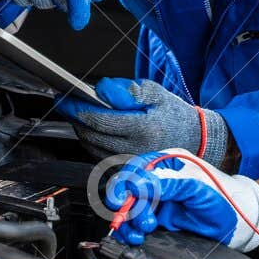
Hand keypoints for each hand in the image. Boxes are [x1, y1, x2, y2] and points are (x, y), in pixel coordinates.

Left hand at [60, 79, 228, 165]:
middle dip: (74, 118)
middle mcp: (134, 149)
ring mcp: (129, 162)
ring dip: (81, 129)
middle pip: (90, 134)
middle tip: (66, 103)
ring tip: (79, 113)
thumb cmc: (174, 115)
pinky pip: (98, 155)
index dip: (77, 108)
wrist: (194, 140)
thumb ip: (126, 90)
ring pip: (91, 146)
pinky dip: (91, 140)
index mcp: (143, 128)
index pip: (99, 120)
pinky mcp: (126, 169)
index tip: (65, 98)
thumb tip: (101, 90)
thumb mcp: (155, 93)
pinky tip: (92, 128)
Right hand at [104, 150, 258, 250]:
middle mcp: (159, 181)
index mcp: (166, 163)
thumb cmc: (224, 197)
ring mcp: (158, 201)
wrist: (240, 221)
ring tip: (143, 231)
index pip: (135, 170)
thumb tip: (137, 184)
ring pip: (129, 211)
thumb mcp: (195, 186)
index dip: (125, 185)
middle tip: (145, 221)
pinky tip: (139, 238)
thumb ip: (166, 182)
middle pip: (128, 192)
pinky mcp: (159, 220)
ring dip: (129, 223)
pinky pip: (136, 225)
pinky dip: (132, 232)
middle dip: (130, 208)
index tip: (121, 200)